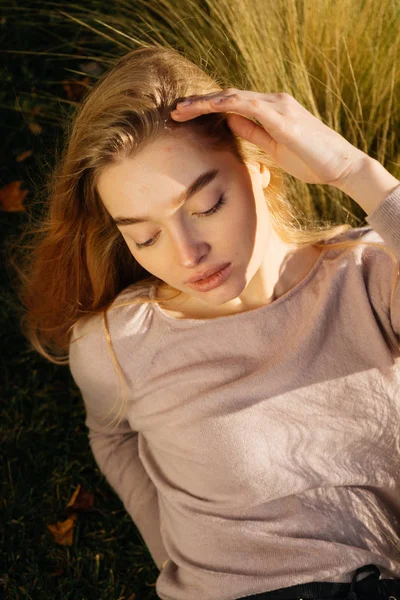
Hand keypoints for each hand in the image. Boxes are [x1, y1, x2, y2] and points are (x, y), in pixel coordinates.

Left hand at [170, 88, 366, 188]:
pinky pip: (249, 105)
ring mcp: (279, 106)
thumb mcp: (274, 149)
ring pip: (234, 97)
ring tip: (181, 110)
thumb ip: (252, 133)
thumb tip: (229, 122)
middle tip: (174, 111)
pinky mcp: (283, 117)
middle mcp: (273, 102)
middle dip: (199, 103)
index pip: (232, 104)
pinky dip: (226, 104)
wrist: (342, 166)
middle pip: (228, 96)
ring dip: (205, 102)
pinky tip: (207, 108)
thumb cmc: (311, 161)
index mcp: (271, 110)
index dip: (207, 108)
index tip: (184, 116)